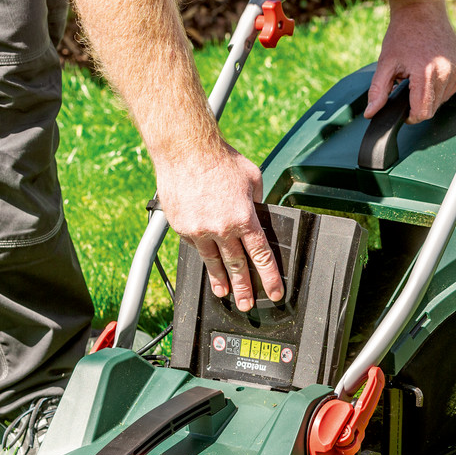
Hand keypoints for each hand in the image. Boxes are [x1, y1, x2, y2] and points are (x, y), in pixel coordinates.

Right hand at [154, 141, 283, 311]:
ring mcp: (199, 230)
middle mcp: (222, 228)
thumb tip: (259, 213)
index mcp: (244, 218)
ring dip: (220, 281)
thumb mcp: (252, 178)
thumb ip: (257, 201)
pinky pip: (195, 247)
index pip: (261, 256)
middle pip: (237, 266)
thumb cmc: (220, 160)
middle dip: (244, 289)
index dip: (268, 278)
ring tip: (225, 295)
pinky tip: (207, 263)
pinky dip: (203, 255)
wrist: (185, 150)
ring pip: (213, 263)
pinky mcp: (181, 227)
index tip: (274, 292)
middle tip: (247, 305)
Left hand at [365, 0, 455, 123]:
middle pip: (432, 109)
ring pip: (442, 101)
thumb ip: (378, 91)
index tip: (403, 110)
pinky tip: (431, 72)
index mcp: (426, 72)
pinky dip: (440, 87)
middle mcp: (446, 72)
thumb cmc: (403, 34)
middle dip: (418, 104)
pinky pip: (451, 90)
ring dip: (429, 96)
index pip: (422, 113)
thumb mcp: (385, 63)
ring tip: (419, 75)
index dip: (410, 116)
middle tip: (408, 85)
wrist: (421, 10)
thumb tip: (370, 113)